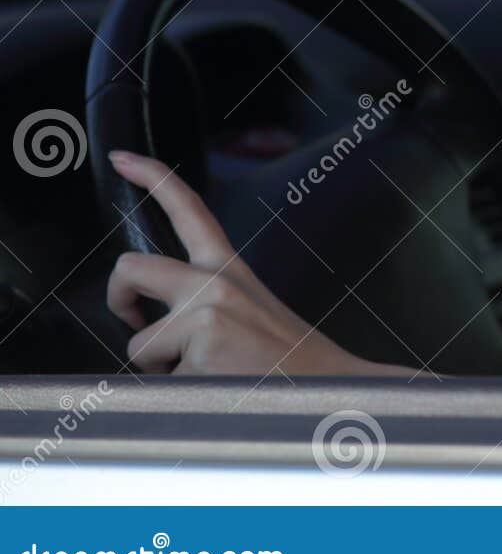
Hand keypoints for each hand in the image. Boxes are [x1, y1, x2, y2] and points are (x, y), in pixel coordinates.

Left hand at [104, 151, 408, 375]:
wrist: (331, 387)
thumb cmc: (287, 359)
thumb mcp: (249, 309)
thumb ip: (204, 301)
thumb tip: (153, 319)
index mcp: (228, 269)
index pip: (188, 210)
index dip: (151, 177)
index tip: (122, 158)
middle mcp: (215, 282)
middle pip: (131, 267)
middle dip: (118, 298)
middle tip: (135, 321)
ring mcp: (206, 314)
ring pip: (138, 343)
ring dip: (159, 367)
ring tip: (207, 373)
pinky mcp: (202, 349)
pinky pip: (157, 381)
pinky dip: (177, 395)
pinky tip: (216, 390)